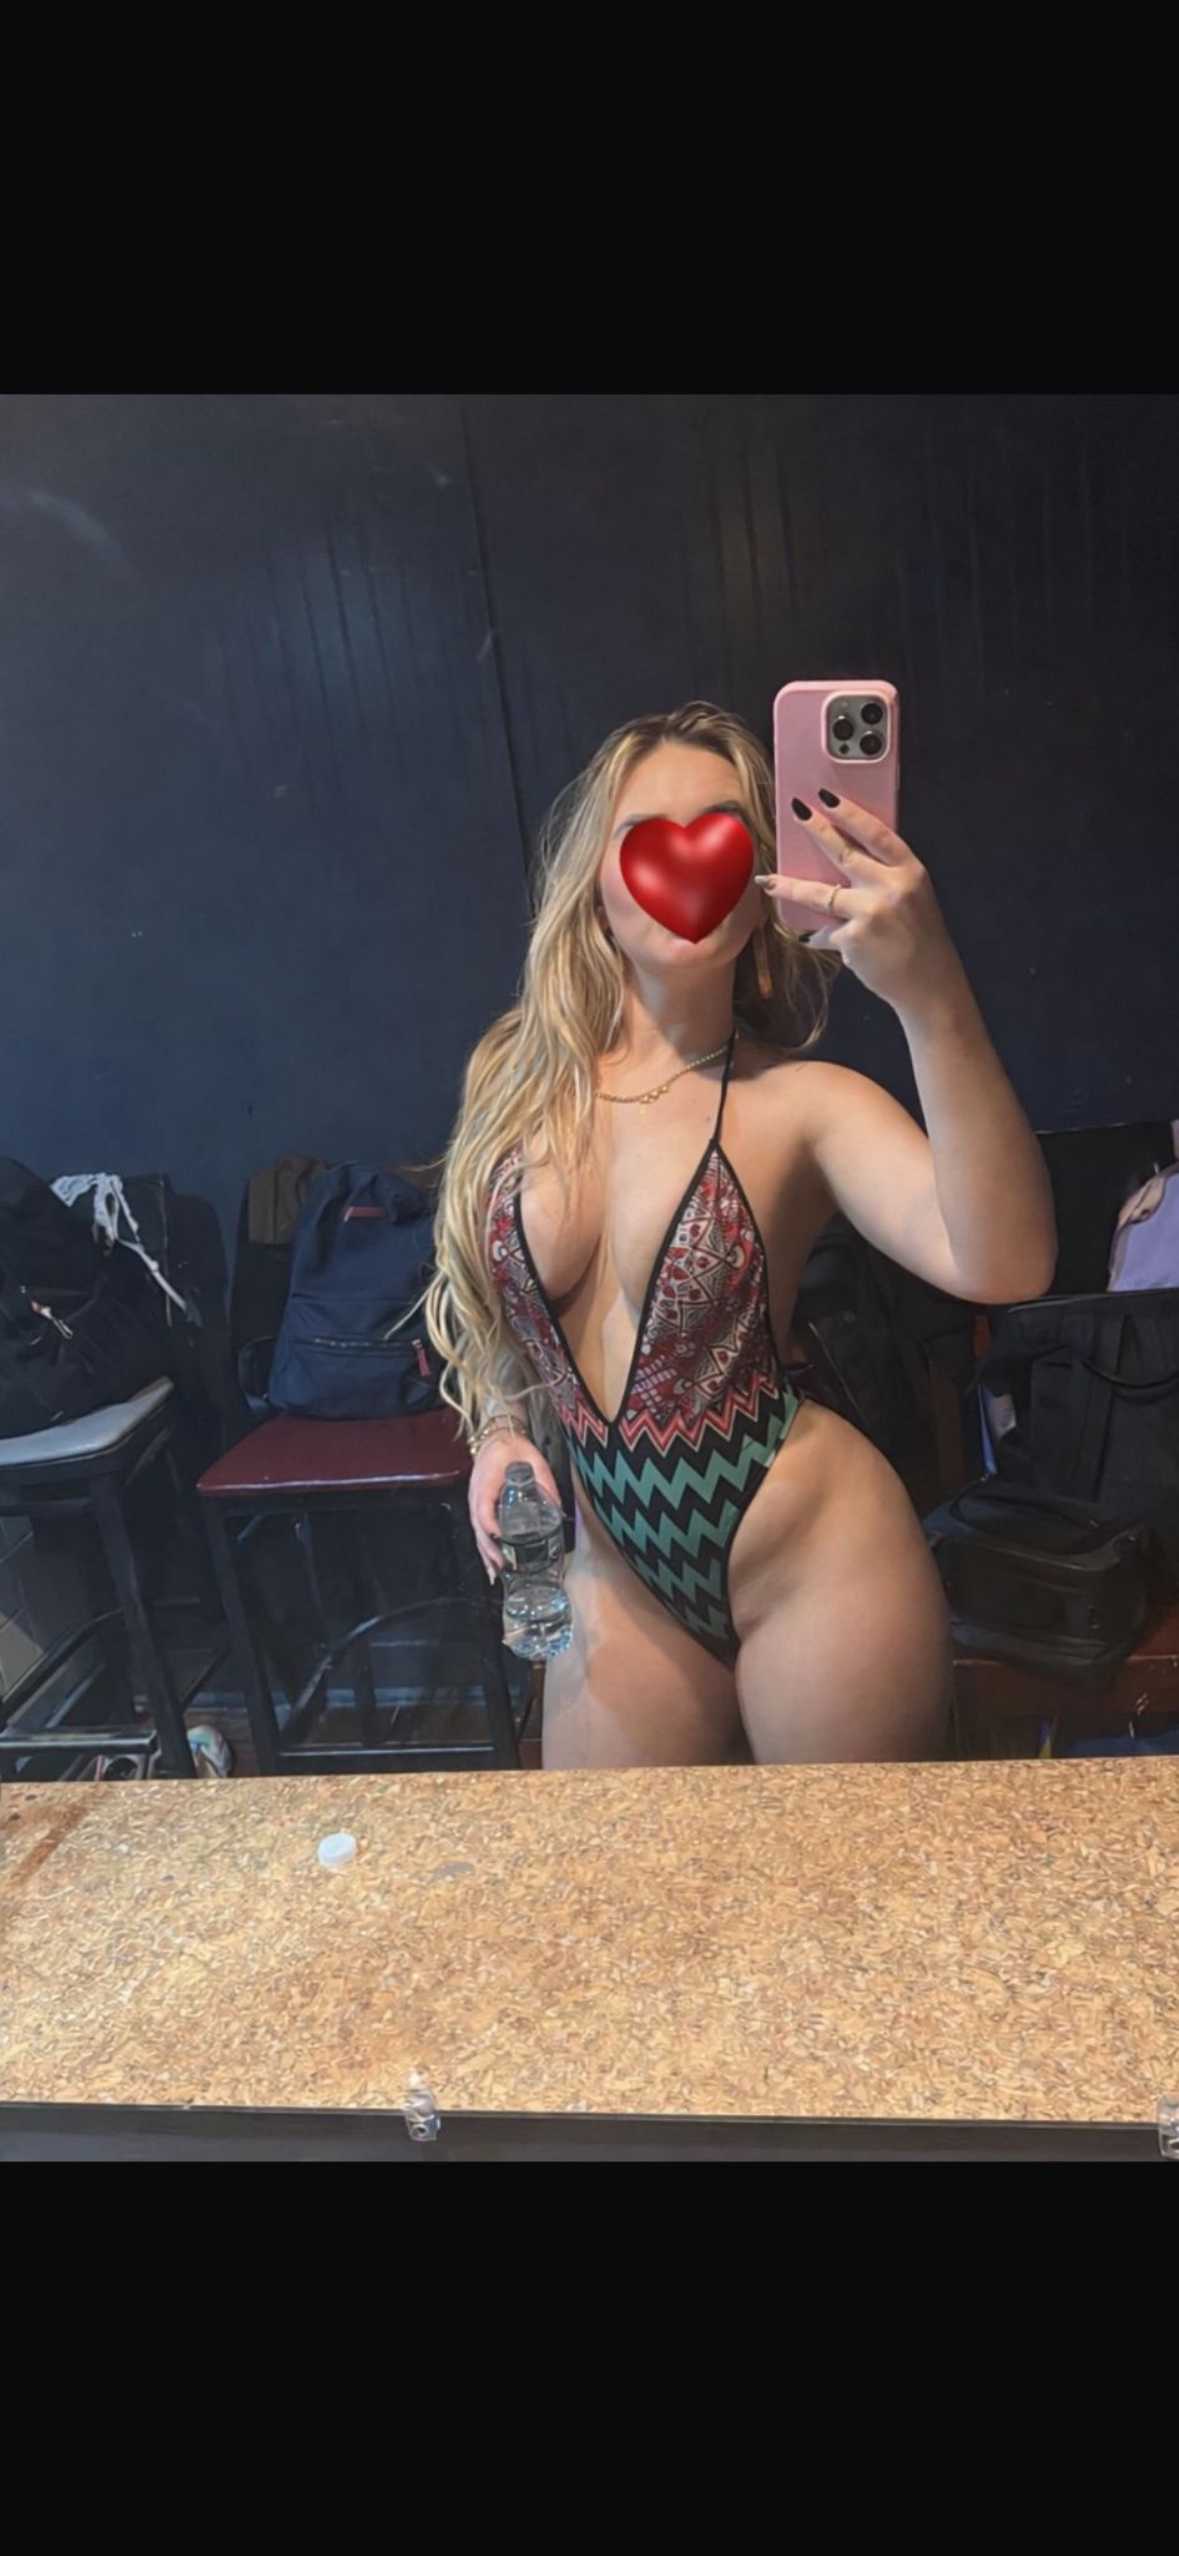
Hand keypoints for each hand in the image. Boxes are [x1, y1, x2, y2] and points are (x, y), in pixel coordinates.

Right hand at [468, 1431, 564, 1584]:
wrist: (497, 1441)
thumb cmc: (514, 1450)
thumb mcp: (535, 1461)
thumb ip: (546, 1484)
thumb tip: (559, 1511)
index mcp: (487, 1480)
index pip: (483, 1505)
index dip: (490, 1523)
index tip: (501, 1536)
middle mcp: (477, 1494)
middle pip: (478, 1526)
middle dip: (489, 1548)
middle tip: (502, 1564)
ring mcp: (476, 1502)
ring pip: (477, 1533)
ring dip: (486, 1554)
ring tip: (496, 1574)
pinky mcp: (479, 1508)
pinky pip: (480, 1531)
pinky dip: (485, 1550)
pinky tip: (491, 1566)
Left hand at [761, 790, 965, 1015]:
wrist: (929, 983)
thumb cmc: (920, 938)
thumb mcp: (914, 897)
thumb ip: (886, 877)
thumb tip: (842, 863)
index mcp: (910, 871)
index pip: (876, 833)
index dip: (850, 813)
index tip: (827, 797)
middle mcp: (891, 887)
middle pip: (843, 852)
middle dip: (816, 829)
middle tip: (796, 812)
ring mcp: (870, 912)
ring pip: (819, 893)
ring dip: (789, 886)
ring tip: (768, 881)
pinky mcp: (853, 938)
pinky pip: (825, 932)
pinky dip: (821, 937)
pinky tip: (819, 940)